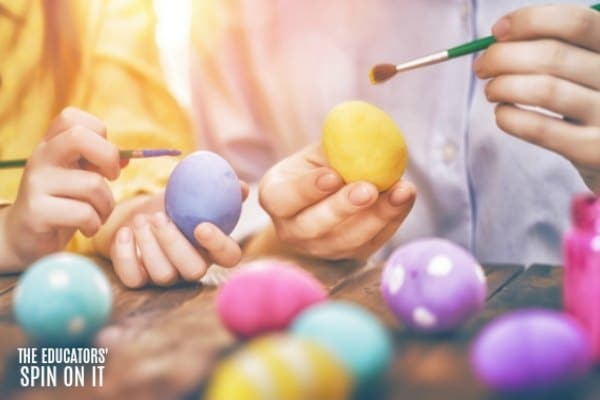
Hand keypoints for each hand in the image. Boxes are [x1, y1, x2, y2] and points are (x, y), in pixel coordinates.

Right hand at [0, 108, 119, 269]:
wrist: (25, 237)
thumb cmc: (62, 203)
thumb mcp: (80, 177)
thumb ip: (100, 163)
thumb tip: (127, 158)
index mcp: (51, 145)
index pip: (72, 117)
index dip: (99, 133)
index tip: (104, 159)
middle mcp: (41, 158)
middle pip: (78, 136)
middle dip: (108, 158)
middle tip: (111, 178)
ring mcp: (37, 183)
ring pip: (93, 184)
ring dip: (107, 205)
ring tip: (98, 214)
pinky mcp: (37, 211)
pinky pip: (84, 213)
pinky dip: (95, 224)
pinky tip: (87, 228)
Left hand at [106, 183, 248, 287]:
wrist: (144, 214)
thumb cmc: (177, 205)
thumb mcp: (197, 194)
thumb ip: (220, 191)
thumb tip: (242, 187)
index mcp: (213, 248)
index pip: (229, 256)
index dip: (219, 245)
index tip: (202, 226)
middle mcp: (192, 267)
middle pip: (194, 270)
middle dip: (174, 244)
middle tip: (159, 218)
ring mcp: (167, 277)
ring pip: (163, 275)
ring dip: (149, 245)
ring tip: (140, 219)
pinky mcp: (140, 279)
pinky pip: (133, 279)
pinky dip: (126, 255)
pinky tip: (124, 232)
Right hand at [258, 142, 415, 260]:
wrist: (329, 196)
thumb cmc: (320, 166)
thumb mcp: (319, 152)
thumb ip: (336, 145)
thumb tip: (363, 133)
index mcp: (276, 198)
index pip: (283, 199)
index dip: (306, 190)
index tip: (332, 175)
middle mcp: (292, 230)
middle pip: (314, 226)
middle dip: (343, 208)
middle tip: (368, 189)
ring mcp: (320, 248)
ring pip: (347, 240)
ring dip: (377, 216)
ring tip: (400, 192)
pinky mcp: (350, 255)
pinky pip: (372, 242)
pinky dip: (392, 219)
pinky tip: (405, 197)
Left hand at [474, 4, 599, 191]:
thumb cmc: (587, 100)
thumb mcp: (581, 67)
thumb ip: (552, 47)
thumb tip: (499, 36)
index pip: (575, 22)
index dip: (529, 22)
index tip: (496, 32)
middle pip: (552, 55)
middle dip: (502, 57)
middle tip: (481, 67)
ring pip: (544, 90)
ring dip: (502, 87)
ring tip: (491, 91)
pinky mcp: (592, 151)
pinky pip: (540, 129)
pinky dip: (509, 118)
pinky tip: (502, 114)